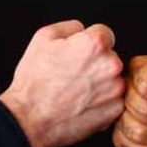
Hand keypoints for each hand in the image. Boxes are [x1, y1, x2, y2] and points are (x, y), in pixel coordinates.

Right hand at [0, 21, 125, 146]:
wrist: (31, 119)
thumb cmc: (34, 82)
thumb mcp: (42, 38)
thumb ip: (70, 27)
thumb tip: (82, 29)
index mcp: (95, 44)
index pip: (104, 33)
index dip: (87, 42)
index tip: (78, 53)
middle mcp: (111, 66)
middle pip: (110, 57)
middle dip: (95, 63)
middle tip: (73, 74)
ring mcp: (115, 90)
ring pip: (113, 79)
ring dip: (101, 82)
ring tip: (76, 90)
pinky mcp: (115, 110)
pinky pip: (114, 100)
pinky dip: (102, 101)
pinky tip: (82, 103)